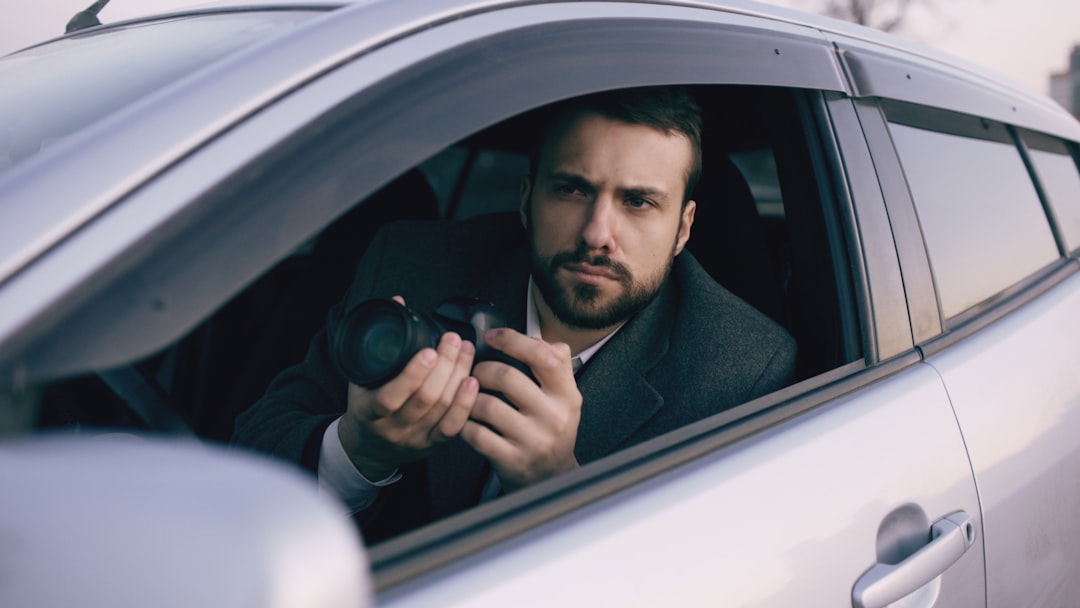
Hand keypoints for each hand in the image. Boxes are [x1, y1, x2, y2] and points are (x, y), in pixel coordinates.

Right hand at [337, 298, 478, 479]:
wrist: (368, 446)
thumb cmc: (366, 404)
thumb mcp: (361, 375)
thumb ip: (378, 341)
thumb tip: (398, 302)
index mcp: (369, 411)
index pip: (391, 396)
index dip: (412, 374)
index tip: (429, 350)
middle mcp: (393, 428)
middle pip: (425, 398)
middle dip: (444, 366)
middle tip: (454, 340)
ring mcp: (415, 438)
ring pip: (442, 408)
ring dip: (458, 376)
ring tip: (465, 351)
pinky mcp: (433, 444)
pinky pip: (454, 427)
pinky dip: (466, 403)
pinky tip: (473, 381)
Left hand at [462, 328, 581, 491]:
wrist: (552, 479)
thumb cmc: (551, 432)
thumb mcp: (564, 399)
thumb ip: (556, 366)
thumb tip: (541, 339)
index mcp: (567, 396)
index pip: (544, 356)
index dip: (514, 340)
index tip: (492, 337)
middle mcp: (554, 417)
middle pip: (508, 377)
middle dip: (483, 370)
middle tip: (475, 373)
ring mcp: (533, 441)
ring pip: (487, 405)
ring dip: (470, 398)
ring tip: (470, 398)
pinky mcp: (512, 460)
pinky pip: (477, 434)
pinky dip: (465, 424)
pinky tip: (467, 421)